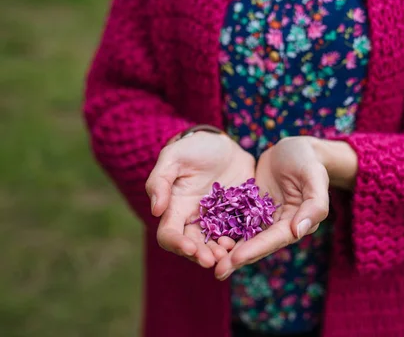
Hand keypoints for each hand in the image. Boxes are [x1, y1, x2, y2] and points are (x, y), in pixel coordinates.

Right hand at [146, 131, 254, 267]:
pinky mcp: (238, 217)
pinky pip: (239, 234)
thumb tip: (156, 210)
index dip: (177, 244)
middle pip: (194, 246)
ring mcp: (217, 221)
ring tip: (228, 254)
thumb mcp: (173, 157)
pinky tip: (246, 244)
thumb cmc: (194, 148)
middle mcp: (195, 220)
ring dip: (220, 254)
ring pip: (216, 245)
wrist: (223, 144)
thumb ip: (160, 181)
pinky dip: (241, 243)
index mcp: (175, 209)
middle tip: (212, 260)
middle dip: (201, 255)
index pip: (170, 235)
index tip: (190, 248)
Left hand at [214, 136, 329, 279]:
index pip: (274, 239)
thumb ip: (314, 205)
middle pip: (256, 244)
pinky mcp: (249, 207)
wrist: (295, 148)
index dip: (255, 249)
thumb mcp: (314, 177)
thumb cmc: (307, 160)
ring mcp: (262, 217)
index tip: (236, 259)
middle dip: (237, 258)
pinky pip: (234, 220)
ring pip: (243, 236)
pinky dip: (220, 230)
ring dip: (226, 250)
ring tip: (206, 260)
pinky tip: (203, 237)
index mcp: (296, 222)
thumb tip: (299, 231)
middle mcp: (278, 224)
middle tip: (217, 272)